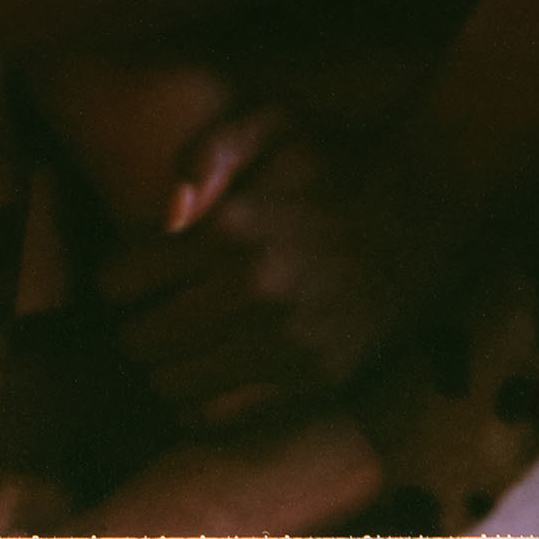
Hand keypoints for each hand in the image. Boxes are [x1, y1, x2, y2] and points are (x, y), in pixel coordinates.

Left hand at [100, 129, 426, 432]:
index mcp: (230, 229)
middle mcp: (252, 290)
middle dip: (132, 327)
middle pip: (140, 339)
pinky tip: (206, 380)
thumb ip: (207, 152)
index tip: (129, 278)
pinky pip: (223, 415)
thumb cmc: (332, 163)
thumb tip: (167, 214)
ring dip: (162, 367)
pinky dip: (200, 405)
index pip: (121, 280)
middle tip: (147, 316)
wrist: (422, 212)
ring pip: (173, 383)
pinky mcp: (313, 379)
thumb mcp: (271, 123)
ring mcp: (284, 341)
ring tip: (176, 348)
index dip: (115, 279)